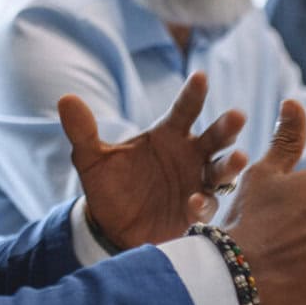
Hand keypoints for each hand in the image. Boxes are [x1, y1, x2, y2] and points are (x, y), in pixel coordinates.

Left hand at [61, 73, 245, 248]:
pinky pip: (207, 205)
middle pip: (215, 137)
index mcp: (169, 134)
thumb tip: (65, 99)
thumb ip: (83, 131)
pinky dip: (203, 203)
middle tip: (237, 116)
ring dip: (231, 165)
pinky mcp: (196, 211)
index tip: (200, 77)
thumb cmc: (109, 186)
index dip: (194, 94)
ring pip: (221, 170)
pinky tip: (193, 201)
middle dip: (227, 127)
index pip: (185, 109)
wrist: (110, 227)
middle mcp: (190, 155)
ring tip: (240, 158)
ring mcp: (197, 183)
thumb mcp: (91, 159)